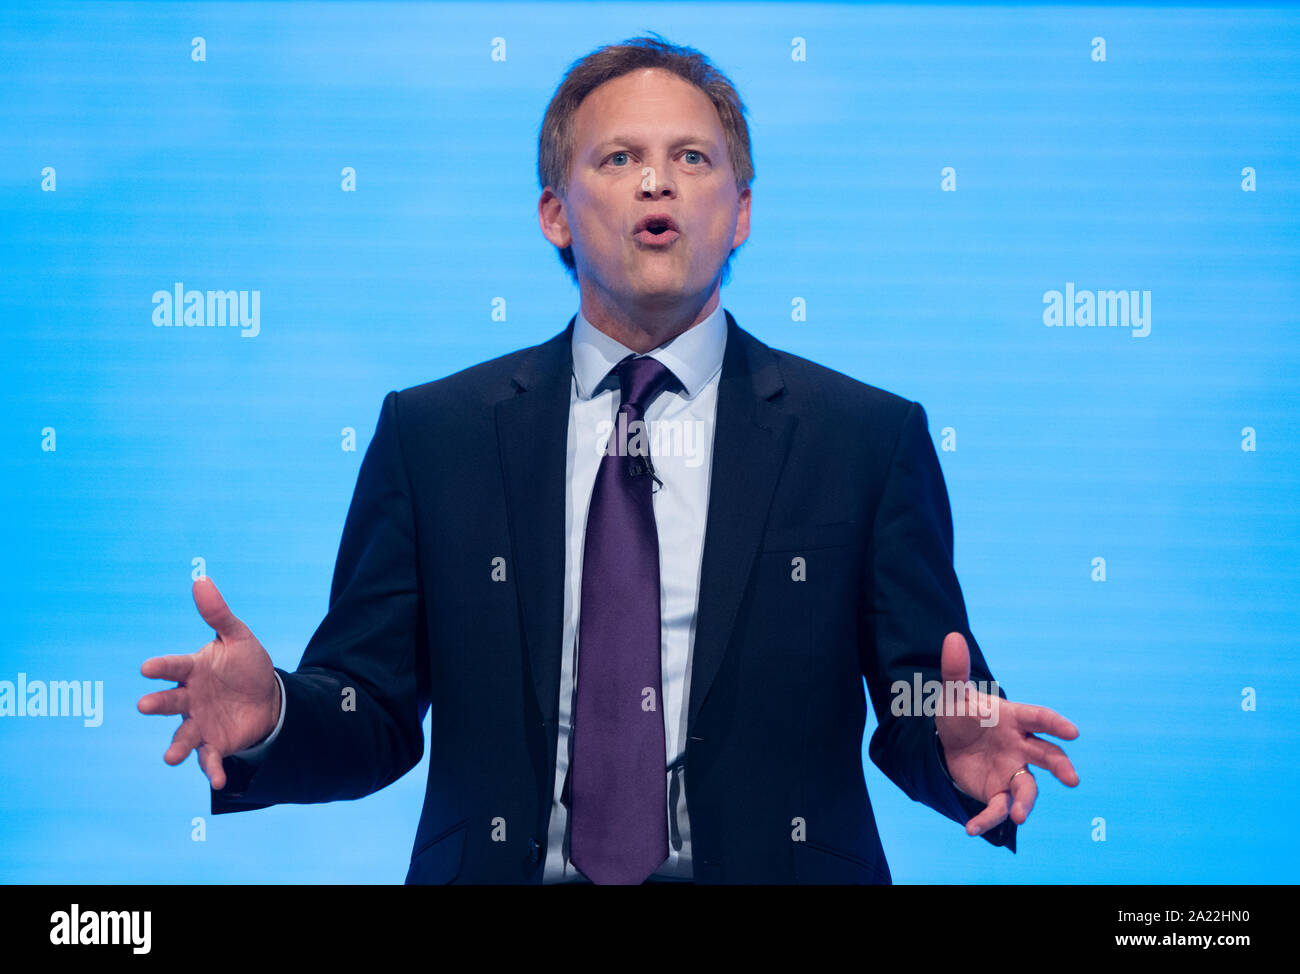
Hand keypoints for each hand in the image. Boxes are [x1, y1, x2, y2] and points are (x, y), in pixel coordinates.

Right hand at [138, 577, 279, 790]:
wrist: (268, 698)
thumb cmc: (246, 666)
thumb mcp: (238, 637)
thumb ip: (218, 614)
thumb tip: (200, 579)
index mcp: (193, 670)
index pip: (174, 667)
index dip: (161, 667)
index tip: (147, 667)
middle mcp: (190, 699)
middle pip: (171, 701)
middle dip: (158, 703)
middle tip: (145, 705)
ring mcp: (200, 723)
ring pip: (184, 735)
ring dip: (177, 746)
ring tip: (170, 757)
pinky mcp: (215, 744)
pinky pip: (210, 759)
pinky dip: (212, 770)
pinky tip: (218, 781)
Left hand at [935, 632, 1078, 836]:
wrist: (948, 744)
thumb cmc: (961, 714)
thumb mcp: (952, 695)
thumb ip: (955, 671)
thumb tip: (952, 637)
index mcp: (1014, 719)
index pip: (1039, 718)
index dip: (1055, 723)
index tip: (1073, 731)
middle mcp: (1021, 747)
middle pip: (1048, 756)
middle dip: (1061, 766)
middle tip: (1072, 779)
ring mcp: (1012, 771)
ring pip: (1027, 788)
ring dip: (1025, 802)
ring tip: (1018, 816)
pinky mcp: (998, 792)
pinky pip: (998, 807)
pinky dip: (988, 819)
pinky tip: (973, 828)